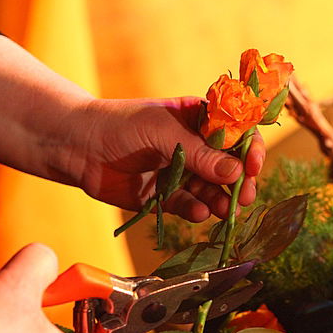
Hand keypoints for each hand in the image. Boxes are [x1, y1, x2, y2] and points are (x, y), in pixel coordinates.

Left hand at [70, 97, 265, 220]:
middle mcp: (194, 147)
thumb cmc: (120, 125)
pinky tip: (197, 212)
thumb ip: (199, 153)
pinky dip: (196, 210)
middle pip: (230, 167)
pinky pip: (189, 205)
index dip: (249, 149)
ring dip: (222, 200)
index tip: (254, 166)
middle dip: (240, 182)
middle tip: (245, 197)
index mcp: (198, 121)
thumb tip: (236, 173)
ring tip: (225, 210)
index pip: (236, 133)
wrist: (78, 147)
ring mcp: (181, 172)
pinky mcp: (165, 196)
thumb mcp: (162, 131)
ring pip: (212, 190)